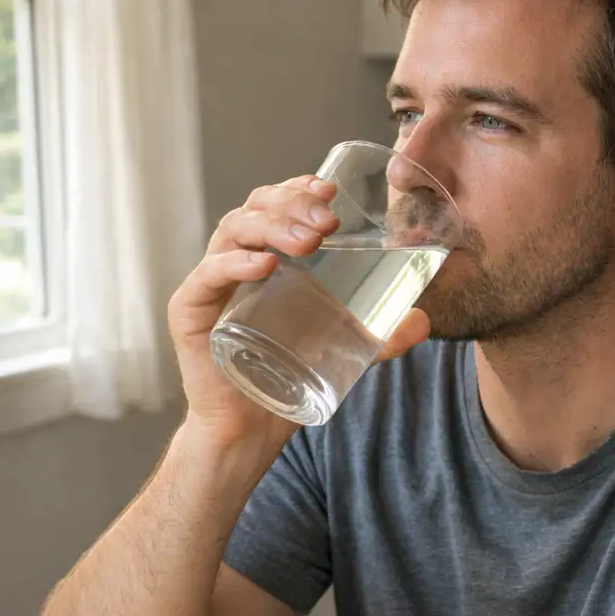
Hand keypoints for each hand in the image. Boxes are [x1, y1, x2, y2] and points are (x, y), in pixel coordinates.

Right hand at [167, 176, 431, 450]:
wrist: (253, 427)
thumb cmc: (292, 376)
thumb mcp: (346, 349)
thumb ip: (383, 335)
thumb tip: (426, 321)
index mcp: (267, 256)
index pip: (275, 204)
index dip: (298, 188)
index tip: (330, 189)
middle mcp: (235, 261)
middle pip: (254, 208)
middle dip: (292, 204)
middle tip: (327, 219)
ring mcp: (211, 283)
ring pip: (232, 231)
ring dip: (272, 227)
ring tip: (308, 240)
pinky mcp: (189, 311)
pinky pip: (207, 276)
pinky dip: (235, 264)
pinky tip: (265, 266)